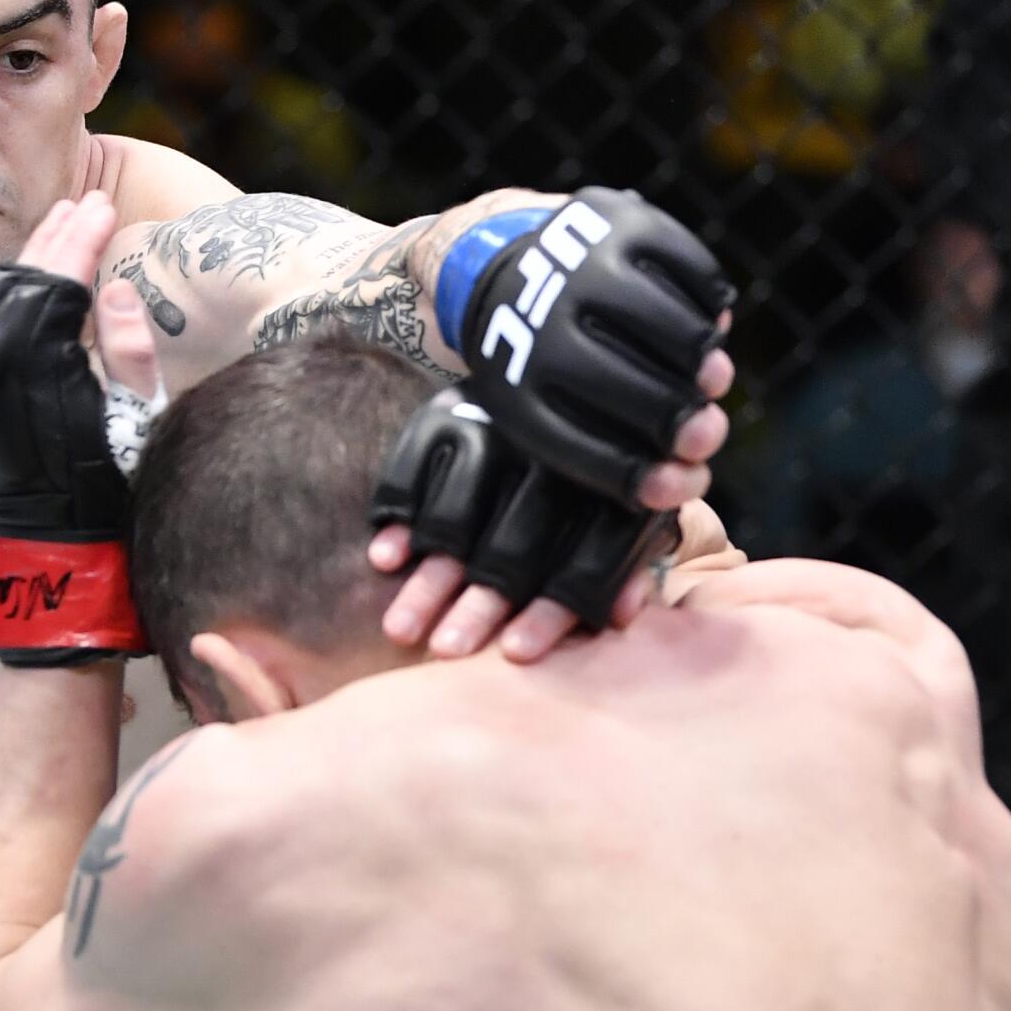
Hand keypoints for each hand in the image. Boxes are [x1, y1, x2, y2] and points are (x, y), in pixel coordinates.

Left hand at [0, 192, 147, 662]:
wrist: (55, 538)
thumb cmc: (112, 477)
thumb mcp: (142, 417)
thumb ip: (131, 348)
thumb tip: (113, 285)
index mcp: (47, 371)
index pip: (61, 280)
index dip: (84, 238)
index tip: (103, 205)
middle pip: (18, 279)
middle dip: (53, 235)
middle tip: (82, 201)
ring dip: (18, 256)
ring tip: (53, 227)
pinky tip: (12, 273)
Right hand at [366, 387, 679, 661]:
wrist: (542, 355)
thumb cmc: (588, 466)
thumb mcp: (624, 499)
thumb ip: (625, 558)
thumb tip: (621, 617)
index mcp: (603, 479)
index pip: (586, 558)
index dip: (553, 611)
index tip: (515, 656)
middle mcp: (548, 452)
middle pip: (512, 546)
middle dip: (479, 608)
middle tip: (449, 654)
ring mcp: (489, 428)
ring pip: (455, 516)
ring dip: (428, 579)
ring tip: (402, 629)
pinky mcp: (438, 413)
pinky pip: (410, 471)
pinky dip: (395, 518)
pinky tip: (384, 561)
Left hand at [444, 187, 735, 508]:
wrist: (502, 267)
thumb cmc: (546, 363)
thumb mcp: (550, 406)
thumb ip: (617, 448)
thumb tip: (694, 483)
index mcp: (513, 384)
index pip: (581, 445)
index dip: (639, 475)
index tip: (686, 487)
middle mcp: (538, 319)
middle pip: (625, 385)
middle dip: (677, 419)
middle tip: (709, 435)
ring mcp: (579, 262)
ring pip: (662, 323)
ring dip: (700, 360)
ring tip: (714, 379)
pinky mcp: (619, 218)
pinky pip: (686, 265)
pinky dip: (707, 300)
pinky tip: (709, 322)